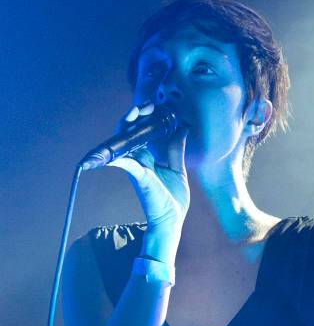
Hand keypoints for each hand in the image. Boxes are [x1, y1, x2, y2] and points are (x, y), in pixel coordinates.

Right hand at [107, 102, 190, 230]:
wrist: (172, 220)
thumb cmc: (172, 198)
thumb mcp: (178, 168)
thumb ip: (176, 149)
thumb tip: (183, 128)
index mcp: (147, 158)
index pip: (138, 132)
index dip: (144, 117)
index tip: (155, 107)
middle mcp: (138, 161)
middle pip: (127, 133)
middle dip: (134, 115)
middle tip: (148, 106)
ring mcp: (137, 169)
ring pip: (122, 143)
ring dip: (127, 125)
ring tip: (137, 112)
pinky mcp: (140, 178)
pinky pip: (126, 165)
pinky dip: (119, 156)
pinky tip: (118, 148)